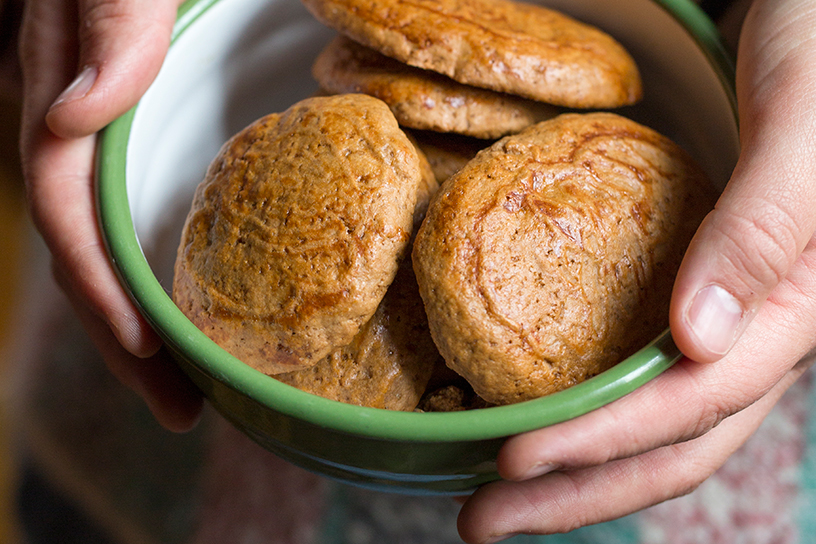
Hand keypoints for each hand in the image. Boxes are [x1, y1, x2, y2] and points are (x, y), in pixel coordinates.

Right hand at [18, 0, 202, 431]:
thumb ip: (103, 30)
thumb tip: (71, 119)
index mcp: (60, 95)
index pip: (71, 222)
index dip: (106, 297)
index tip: (156, 362)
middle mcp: (64, 118)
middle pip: (83, 251)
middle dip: (125, 338)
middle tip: (182, 408)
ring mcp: (87, 120)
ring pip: (97, 237)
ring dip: (135, 315)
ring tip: (182, 380)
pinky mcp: (118, 111)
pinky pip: (118, 204)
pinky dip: (143, 262)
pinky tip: (178, 290)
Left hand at [457, 0, 815, 540]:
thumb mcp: (804, 127)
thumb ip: (765, 226)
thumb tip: (697, 338)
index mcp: (796, 308)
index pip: (692, 403)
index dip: (602, 439)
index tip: (514, 459)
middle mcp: (757, 331)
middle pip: (669, 445)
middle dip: (575, 491)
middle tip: (481, 522)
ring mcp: (726, 320)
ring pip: (652, 424)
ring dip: (575, 470)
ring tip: (494, 498)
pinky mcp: (693, 293)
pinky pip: (640, 372)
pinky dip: (585, 411)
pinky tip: (535, 421)